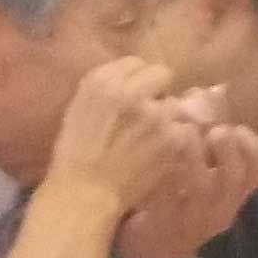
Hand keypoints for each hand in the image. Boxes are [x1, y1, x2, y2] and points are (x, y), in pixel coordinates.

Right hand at [49, 58, 199, 217]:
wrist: (85, 194)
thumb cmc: (74, 155)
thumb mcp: (79, 108)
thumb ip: (106, 88)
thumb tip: (131, 79)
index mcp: (102, 81)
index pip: (136, 63)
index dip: (136, 80)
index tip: (132, 95)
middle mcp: (131, 91)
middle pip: (162, 74)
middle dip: (157, 91)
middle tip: (147, 114)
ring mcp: (155, 114)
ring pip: (173, 103)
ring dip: (166, 117)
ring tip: (151, 138)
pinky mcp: (172, 137)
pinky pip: (182, 129)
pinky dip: (174, 140)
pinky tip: (158, 153)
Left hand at [121, 109, 257, 257]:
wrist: (151, 250)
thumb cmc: (180, 200)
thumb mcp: (203, 175)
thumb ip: (209, 141)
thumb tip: (210, 91)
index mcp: (234, 194)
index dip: (254, 148)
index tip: (238, 128)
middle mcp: (221, 208)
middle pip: (237, 179)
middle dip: (229, 150)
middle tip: (216, 131)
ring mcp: (194, 219)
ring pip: (204, 188)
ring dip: (196, 156)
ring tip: (184, 134)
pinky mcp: (165, 223)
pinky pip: (168, 196)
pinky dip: (165, 172)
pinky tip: (158, 154)